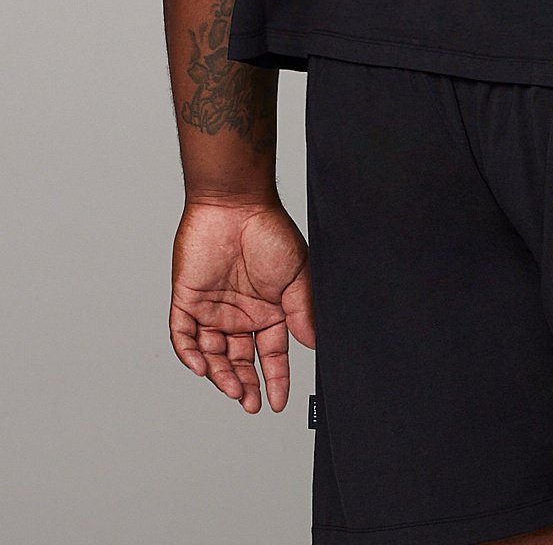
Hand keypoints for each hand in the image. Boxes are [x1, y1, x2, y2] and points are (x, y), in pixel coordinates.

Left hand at [169, 196, 316, 412]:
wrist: (235, 204)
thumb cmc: (269, 231)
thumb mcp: (296, 275)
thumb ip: (301, 312)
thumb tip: (314, 346)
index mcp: (266, 310)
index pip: (271, 354)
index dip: (276, 379)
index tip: (278, 402)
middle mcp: (238, 314)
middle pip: (239, 361)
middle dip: (246, 385)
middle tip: (252, 404)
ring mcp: (211, 309)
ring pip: (211, 355)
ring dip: (221, 375)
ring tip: (235, 389)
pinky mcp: (186, 300)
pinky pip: (183, 336)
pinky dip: (190, 355)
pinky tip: (203, 368)